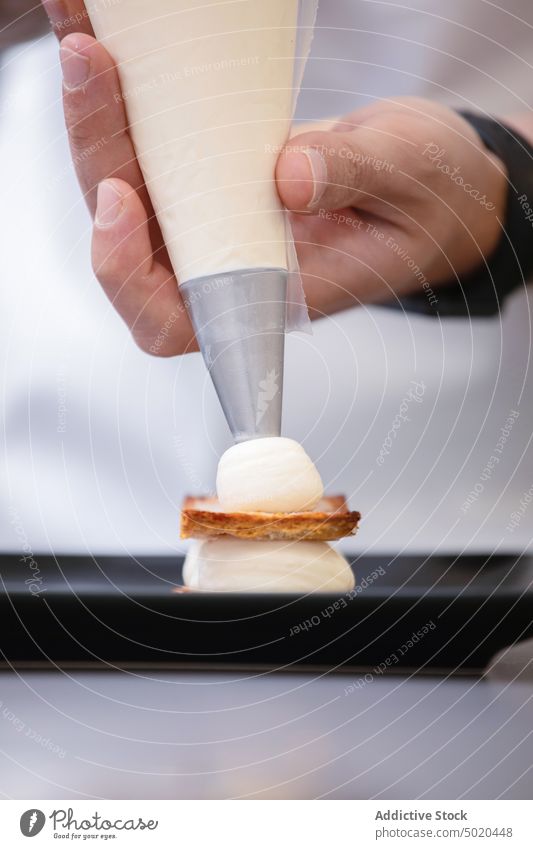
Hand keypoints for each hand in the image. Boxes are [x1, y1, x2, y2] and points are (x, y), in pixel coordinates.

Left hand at [44, 2, 506, 352]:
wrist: (431, 184)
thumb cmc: (428, 204)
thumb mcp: (408, 182)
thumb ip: (354, 177)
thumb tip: (288, 176)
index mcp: (269, 297)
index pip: (173, 320)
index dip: (128, 275)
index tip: (122, 200)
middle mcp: (228, 267)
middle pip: (130, 238)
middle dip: (100, 153)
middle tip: (90, 64)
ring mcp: (214, 223)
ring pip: (127, 188)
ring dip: (98, 119)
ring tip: (85, 44)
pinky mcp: (211, 181)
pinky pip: (152, 150)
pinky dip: (125, 103)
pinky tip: (109, 46)